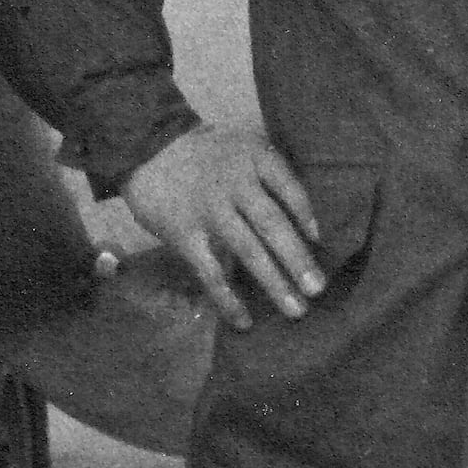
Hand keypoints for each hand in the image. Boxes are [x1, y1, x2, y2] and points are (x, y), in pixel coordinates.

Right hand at [117, 123, 321, 328]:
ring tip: (296, 311)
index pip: (288, 186)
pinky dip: (228, 298)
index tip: (319, 240)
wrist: (148, 151)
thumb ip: (270, 171)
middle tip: (317, 288)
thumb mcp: (243, 146)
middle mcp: (234, 184)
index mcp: (253, 158)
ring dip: (274, 283)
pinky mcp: (185, 235)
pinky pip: (211, 271)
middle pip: (271, 223)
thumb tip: (308, 216)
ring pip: (247, 250)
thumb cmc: (208, 155)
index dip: (306, 213)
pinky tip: (244, 321)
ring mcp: (210, 211)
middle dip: (297, 258)